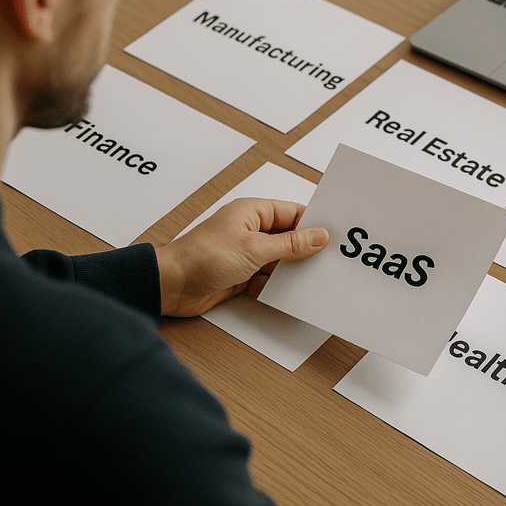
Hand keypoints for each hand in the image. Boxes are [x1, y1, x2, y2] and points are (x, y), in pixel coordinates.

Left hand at [155, 198, 328, 316]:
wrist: (171, 285)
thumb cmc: (202, 257)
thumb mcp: (254, 249)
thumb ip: (289, 244)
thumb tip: (318, 236)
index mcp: (253, 212)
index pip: (293, 213)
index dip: (314, 224)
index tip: (335, 236)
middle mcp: (250, 230)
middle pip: (288, 237)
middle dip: (306, 250)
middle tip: (329, 261)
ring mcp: (245, 253)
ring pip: (279, 260)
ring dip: (291, 271)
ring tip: (313, 280)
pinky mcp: (240, 275)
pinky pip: (267, 278)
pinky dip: (276, 285)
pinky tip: (287, 293)